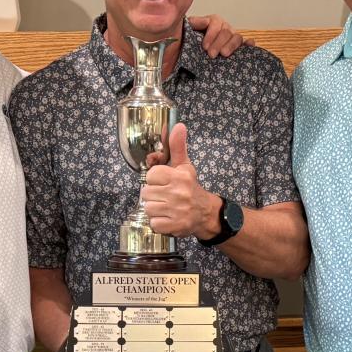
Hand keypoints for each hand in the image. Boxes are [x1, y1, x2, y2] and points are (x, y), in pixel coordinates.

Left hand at [142, 123, 218, 238]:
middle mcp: (179, 193)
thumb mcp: (185, 166)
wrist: (205, 213)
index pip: (151, 175)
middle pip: (146, 193)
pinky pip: (154, 224)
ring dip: (154, 209)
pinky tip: (167, 217)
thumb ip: (177, 146)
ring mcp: (177, 211)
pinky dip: (158, 223)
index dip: (155, 180)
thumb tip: (177, 125)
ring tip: (165, 207)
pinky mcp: (175, 226)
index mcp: (180, 176)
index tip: (163, 182)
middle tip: (164, 196)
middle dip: (153, 195)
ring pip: (148, 208)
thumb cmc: (190, 188)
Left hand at [188, 14, 253, 57]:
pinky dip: (249, 44)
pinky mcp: (238, 48)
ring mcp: (232, 37)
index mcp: (213, 21)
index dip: (211, 34)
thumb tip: (205, 21)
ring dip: (231, 45)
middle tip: (211, 54)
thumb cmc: (188, 42)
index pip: (216, 22)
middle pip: (227, 31)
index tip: (204, 46)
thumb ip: (194, 23)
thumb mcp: (187, 30)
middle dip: (219, 43)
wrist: (187, 55)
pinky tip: (249, 46)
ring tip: (224, 54)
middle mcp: (224, 28)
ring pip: (237, 37)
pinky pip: (246, 43)